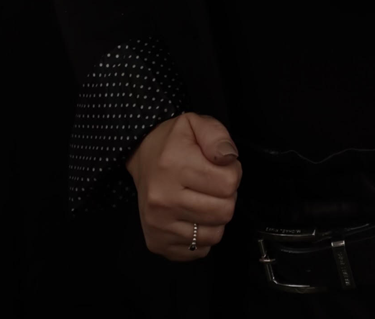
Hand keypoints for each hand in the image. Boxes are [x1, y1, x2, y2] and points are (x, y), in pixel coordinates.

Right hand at [125, 112, 242, 260]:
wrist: (142, 157)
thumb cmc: (173, 142)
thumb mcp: (196, 123)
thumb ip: (217, 137)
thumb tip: (229, 158)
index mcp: (174, 166)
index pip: (228, 183)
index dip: (233, 172)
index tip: (221, 166)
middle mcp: (162, 199)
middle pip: (224, 211)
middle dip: (226, 196)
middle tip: (213, 184)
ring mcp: (158, 225)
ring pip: (214, 234)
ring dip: (216, 217)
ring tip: (203, 198)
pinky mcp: (157, 243)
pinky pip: (199, 250)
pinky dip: (203, 235)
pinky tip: (193, 216)